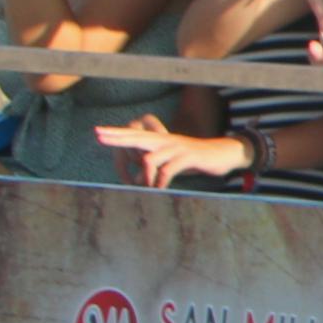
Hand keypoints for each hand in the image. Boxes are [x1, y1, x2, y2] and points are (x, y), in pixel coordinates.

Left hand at [97, 117, 251, 187]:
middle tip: (99, 137)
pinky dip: (160, 182)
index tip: (98, 132)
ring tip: (143, 188)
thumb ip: (153, 168)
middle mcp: (165, 140)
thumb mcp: (171, 162)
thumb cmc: (194, 159)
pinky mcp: (187, 157)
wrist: (223, 153)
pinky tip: (159, 190)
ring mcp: (176, 148)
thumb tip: (134, 180)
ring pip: (150, 159)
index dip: (116, 133)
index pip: (134, 134)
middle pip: (136, 137)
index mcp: (160, 140)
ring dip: (143, 177)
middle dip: (117, 138)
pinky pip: (168, 170)